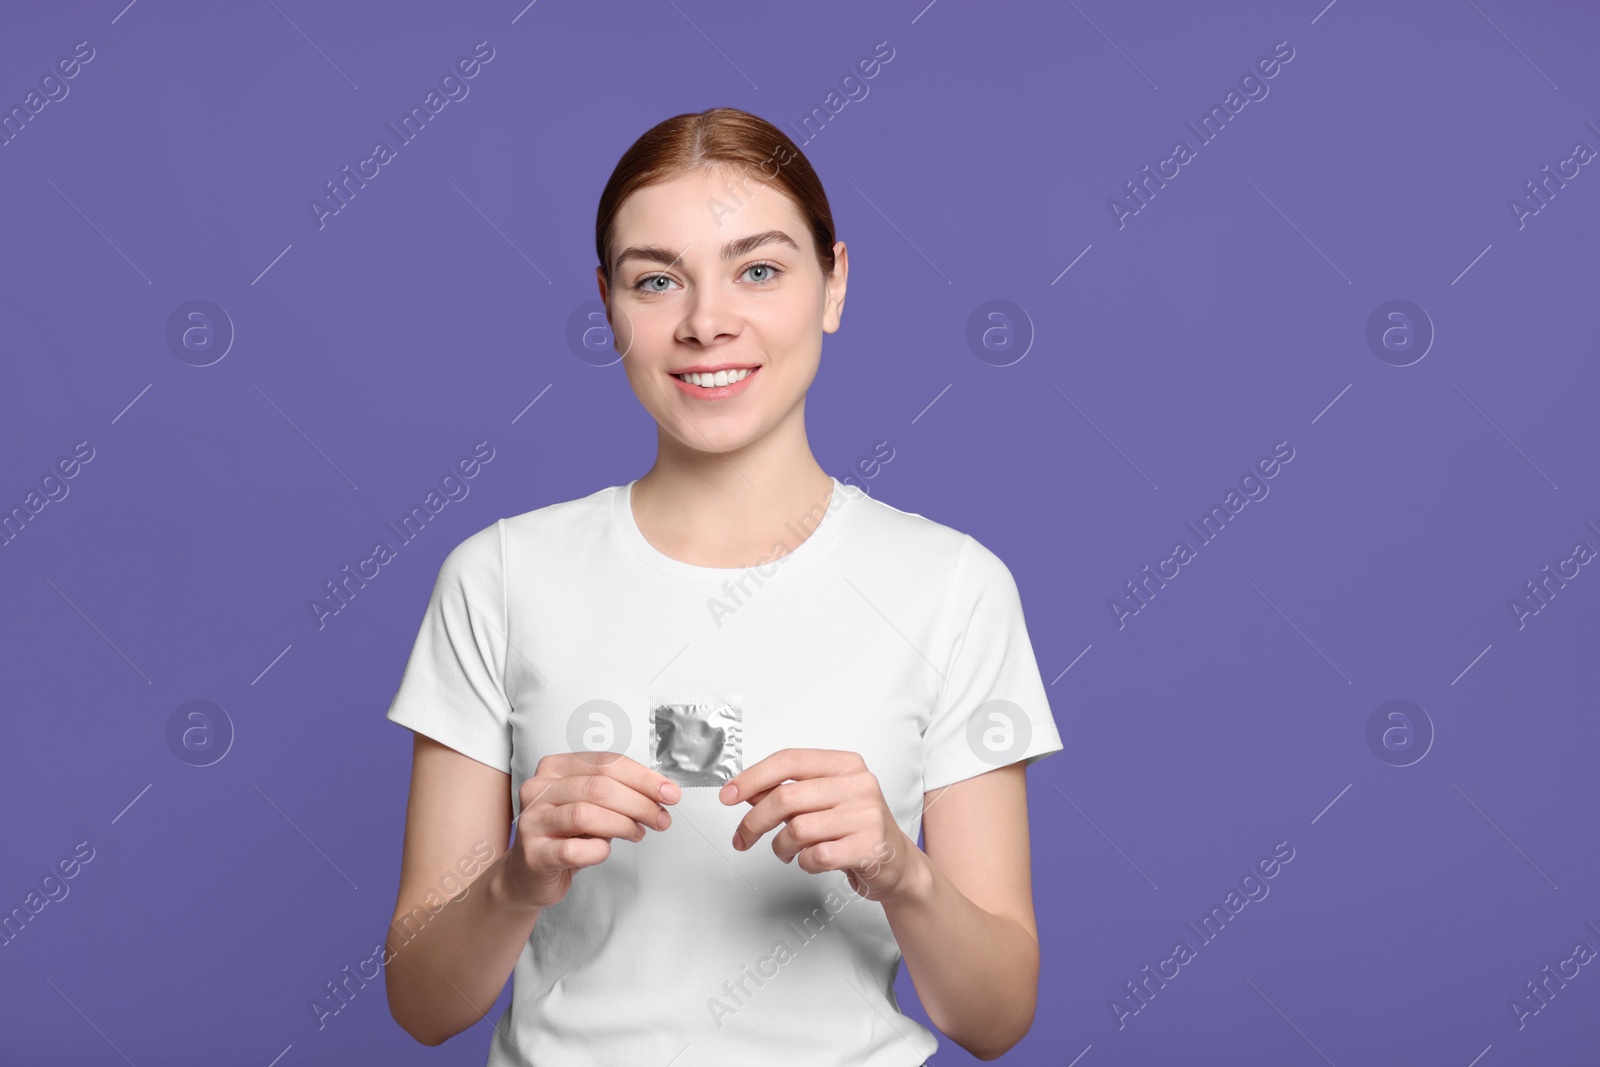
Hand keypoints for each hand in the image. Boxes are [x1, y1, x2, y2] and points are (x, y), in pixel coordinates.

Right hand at [500, 751, 680, 908]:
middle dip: (639, 803)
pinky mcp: (534, 853)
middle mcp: (539, 789)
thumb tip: (662, 793)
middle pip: (599, 786)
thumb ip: (620, 793)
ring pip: (586, 814)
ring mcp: (533, 821)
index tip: (669, 793)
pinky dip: (598, 850)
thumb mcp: (592, 804)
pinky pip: (574, 849)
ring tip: (637, 833)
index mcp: (555, 767)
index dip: (643, 777)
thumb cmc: (566, 834)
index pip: (606, 762)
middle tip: (661, 819)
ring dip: (623, 825)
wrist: (530, 873)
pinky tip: (604, 851)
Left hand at [720, 748, 924, 902]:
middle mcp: (859, 784)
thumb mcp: (822, 802)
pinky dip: (803, 863)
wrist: (897, 863)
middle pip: (787, 797)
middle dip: (754, 821)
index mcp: (846, 765)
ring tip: (787, 852)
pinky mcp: (868, 847)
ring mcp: (866, 816)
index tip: (728, 795)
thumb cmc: (854, 829)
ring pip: (797, 829)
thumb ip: (786, 793)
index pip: (789, 760)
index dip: (752, 777)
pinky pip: (815, 856)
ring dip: (781, 847)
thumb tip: (743, 790)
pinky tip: (811, 861)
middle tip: (743, 837)